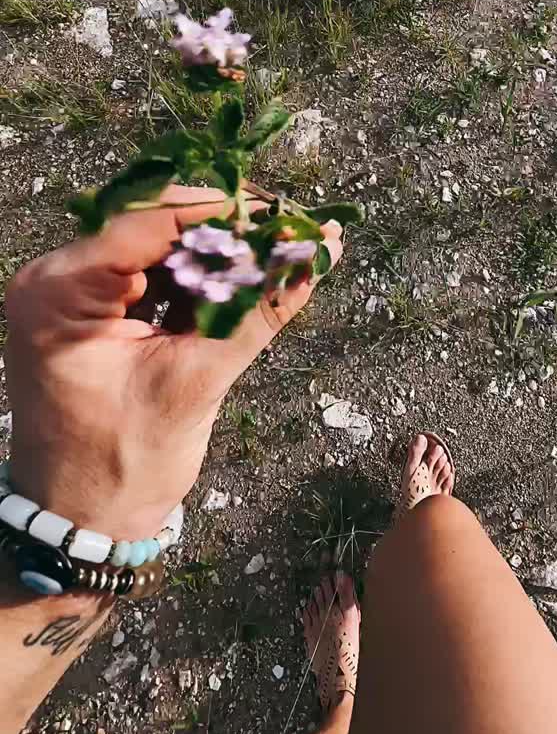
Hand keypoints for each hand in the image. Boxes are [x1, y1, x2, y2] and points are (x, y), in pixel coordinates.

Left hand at [3, 185, 342, 539]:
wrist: (81, 520)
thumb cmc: (122, 465)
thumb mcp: (195, 381)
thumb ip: (259, 311)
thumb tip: (321, 255)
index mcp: (60, 291)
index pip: (148, 222)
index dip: (221, 213)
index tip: (283, 215)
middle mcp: (58, 277)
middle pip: (153, 222)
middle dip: (226, 228)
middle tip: (291, 233)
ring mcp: (74, 290)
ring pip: (159, 241)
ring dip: (220, 248)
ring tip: (282, 250)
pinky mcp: (95, 306)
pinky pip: (154, 271)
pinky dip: (202, 275)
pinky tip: (250, 276)